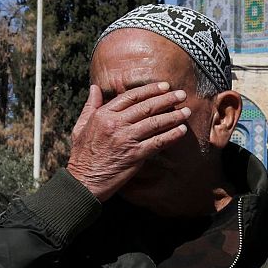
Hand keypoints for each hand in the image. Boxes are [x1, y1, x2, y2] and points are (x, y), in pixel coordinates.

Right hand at [66, 83, 191, 200]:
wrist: (83, 181)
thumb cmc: (82, 155)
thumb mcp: (80, 126)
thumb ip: (90, 106)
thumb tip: (94, 88)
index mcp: (103, 115)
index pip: (131, 96)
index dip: (150, 90)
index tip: (164, 86)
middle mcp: (116, 124)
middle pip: (147, 107)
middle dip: (167, 99)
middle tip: (182, 95)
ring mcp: (126, 139)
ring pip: (155, 123)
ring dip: (173, 116)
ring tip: (186, 111)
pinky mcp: (134, 155)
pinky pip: (157, 142)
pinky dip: (171, 135)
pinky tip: (181, 130)